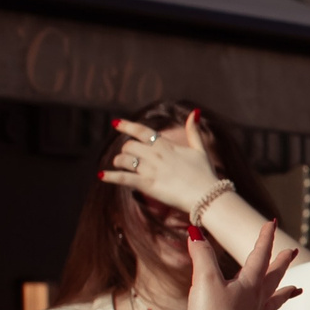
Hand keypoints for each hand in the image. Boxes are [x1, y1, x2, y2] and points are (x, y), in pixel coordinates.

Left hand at [99, 111, 225, 216]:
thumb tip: (195, 112)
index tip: (115, 123)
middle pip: (129, 145)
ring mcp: (150, 169)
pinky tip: (102, 176)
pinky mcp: (147, 185)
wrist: (207, 196)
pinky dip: (111, 177)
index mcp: (166, 145)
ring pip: (123, 159)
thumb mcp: (200, 150)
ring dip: (118, 162)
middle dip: (126, 150)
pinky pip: (123, 178)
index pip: (141, 130)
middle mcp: (156, 154)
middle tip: (127, 156)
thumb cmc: (206, 174)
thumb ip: (194, 131)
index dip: (127, 125)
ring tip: (119, 165)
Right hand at [188, 220, 299, 309]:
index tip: (272, 224)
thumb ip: (202, 256)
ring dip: (284, 294)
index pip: (260, 256)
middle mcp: (255, 301)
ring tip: (296, 290)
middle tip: (293, 251)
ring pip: (273, 302)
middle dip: (282, 262)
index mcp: (249, 285)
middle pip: (273, 278)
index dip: (265, 238)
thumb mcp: (205, 280)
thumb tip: (195, 234)